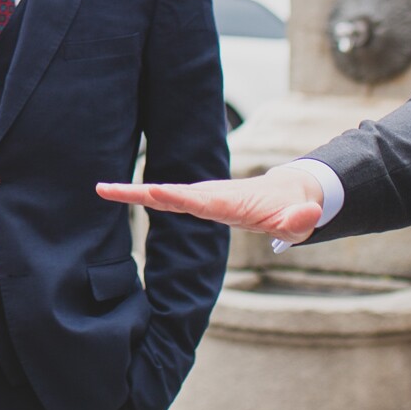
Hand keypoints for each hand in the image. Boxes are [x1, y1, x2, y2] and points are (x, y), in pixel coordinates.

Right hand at [97, 165, 324, 244]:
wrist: (289, 193)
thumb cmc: (292, 211)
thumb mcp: (301, 220)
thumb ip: (302, 220)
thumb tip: (308, 217)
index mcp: (230, 204)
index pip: (200, 203)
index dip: (176, 199)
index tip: (151, 193)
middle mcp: (211, 196)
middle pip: (171, 194)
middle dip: (140, 192)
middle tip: (107, 189)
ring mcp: (203, 197)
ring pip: (165, 193)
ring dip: (134, 192)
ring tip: (102, 189)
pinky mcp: (198, 200)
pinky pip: (168, 198)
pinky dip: (143, 195)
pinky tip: (117, 194)